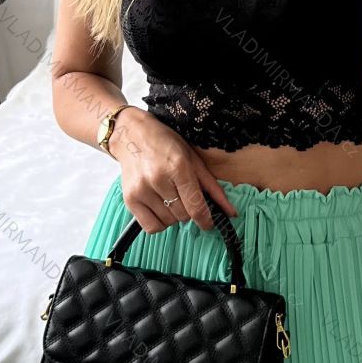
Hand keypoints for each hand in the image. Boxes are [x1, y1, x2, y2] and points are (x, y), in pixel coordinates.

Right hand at [109, 108, 237, 233]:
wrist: (132, 135)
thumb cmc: (165, 145)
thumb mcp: (194, 160)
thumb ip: (213, 188)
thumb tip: (231, 212)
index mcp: (178, 167)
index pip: (196, 207)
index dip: (206, 220)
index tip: (208, 223)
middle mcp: (158, 179)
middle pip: (183, 216)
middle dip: (188, 210)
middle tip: (183, 195)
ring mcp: (142, 190)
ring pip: (169, 222)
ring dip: (173, 215)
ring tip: (169, 196)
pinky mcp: (130, 199)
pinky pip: (151, 227)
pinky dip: (159, 223)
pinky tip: (159, 208)